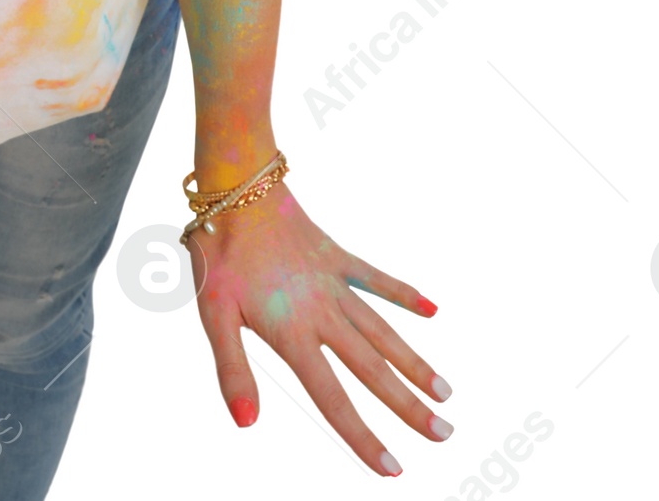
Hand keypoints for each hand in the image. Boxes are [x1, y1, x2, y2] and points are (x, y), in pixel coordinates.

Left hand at [188, 183, 449, 476]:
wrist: (235, 189)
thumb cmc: (220, 254)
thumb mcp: (213, 315)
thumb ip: (232, 370)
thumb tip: (246, 425)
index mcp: (293, 334)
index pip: (333, 399)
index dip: (363, 438)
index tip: (394, 469)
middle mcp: (323, 313)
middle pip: (373, 370)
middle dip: (408, 407)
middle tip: (444, 435)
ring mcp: (333, 283)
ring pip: (382, 331)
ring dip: (414, 362)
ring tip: (445, 392)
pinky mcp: (335, 256)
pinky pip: (375, 279)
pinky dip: (402, 293)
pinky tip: (431, 308)